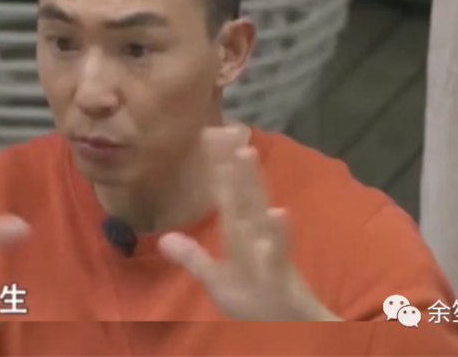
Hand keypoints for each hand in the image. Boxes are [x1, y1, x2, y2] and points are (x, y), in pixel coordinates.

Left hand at [158, 126, 338, 321]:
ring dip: (252, 185)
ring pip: (257, 214)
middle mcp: (255, 235)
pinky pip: (279, 254)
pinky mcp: (281, 275)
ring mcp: (268, 252)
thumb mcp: (217, 281)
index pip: (226, 194)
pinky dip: (279, 235)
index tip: (208, 132)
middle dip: (230, 162)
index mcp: (240, 234)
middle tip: (221, 127)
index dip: (217, 164)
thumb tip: (165, 238)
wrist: (292, 331)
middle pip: (240, 193)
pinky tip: (279, 213)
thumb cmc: (257, 303)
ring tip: (245, 153)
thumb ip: (194, 258)